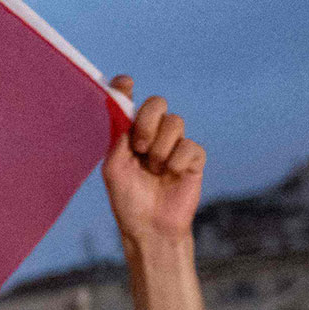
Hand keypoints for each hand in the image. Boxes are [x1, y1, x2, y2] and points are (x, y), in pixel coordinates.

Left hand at [100, 77, 202, 244]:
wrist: (149, 227)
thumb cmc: (128, 199)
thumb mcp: (114, 167)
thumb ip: (119, 136)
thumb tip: (121, 105)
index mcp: (131, 135)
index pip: (131, 104)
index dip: (126, 89)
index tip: (125, 82)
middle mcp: (153, 136)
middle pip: (158, 103)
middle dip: (148, 121)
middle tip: (140, 146)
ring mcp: (175, 145)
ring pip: (175, 123)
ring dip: (160, 148)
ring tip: (154, 170)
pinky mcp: (194, 159)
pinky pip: (190, 146)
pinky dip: (176, 160)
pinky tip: (170, 175)